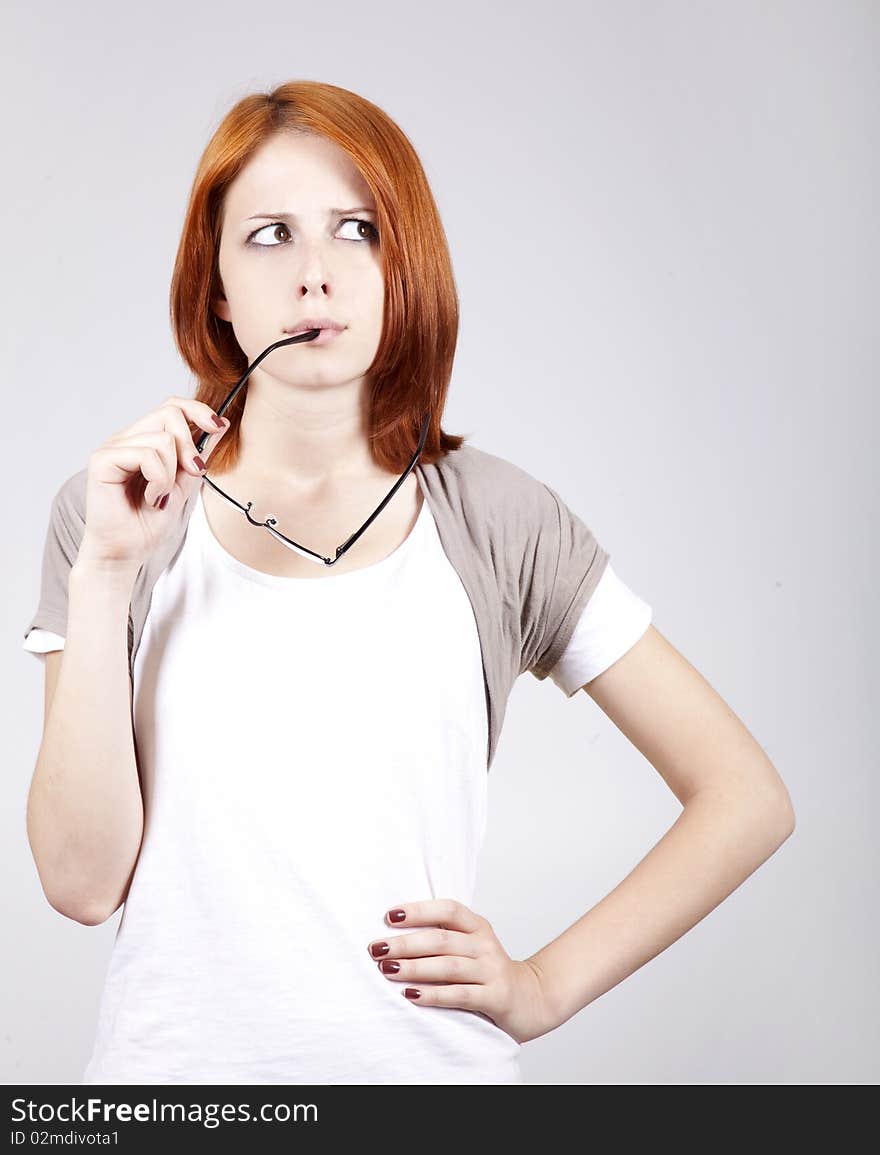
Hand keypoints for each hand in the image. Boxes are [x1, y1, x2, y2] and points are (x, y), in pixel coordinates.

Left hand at [367, 898, 555, 1044]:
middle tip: (377, 949)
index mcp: (478, 926)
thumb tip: (394, 932)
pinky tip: (411, 995)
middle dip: (406, 943)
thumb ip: (444, 937)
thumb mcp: (472, 947)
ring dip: (414, 968)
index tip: (389, 916)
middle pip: (441, 939)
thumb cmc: (488, 972)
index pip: (448, 910)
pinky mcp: (495, 997)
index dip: (418, 911)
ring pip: (448, 966)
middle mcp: (485, 945)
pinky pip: (460, 995)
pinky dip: (433, 995)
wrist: (532, 999)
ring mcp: (491, 971)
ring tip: (388, 969)